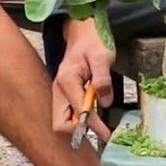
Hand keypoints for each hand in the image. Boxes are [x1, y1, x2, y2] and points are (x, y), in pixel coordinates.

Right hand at [51, 19, 113, 142]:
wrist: (83, 31)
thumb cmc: (93, 41)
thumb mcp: (102, 56)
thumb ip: (103, 79)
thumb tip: (105, 102)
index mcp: (67, 81)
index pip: (78, 112)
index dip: (93, 125)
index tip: (107, 134)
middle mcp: (58, 89)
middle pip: (60, 123)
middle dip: (77, 130)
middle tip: (100, 128)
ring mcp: (59, 92)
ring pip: (62, 120)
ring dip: (78, 125)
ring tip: (100, 123)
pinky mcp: (64, 93)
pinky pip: (68, 112)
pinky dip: (79, 118)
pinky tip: (94, 114)